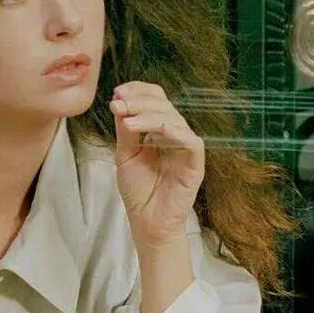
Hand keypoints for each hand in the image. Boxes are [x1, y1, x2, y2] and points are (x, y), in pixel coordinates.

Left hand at [109, 81, 204, 250]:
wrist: (147, 221)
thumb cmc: (139, 190)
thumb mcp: (125, 154)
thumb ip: (125, 130)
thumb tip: (119, 102)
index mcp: (159, 130)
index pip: (155, 99)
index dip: (139, 91)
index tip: (118, 92)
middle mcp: (175, 135)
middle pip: (164, 105)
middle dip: (139, 101)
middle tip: (119, 105)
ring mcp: (186, 148)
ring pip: (174, 119)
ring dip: (149, 115)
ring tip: (127, 122)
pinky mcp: (195, 163)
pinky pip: (190, 141)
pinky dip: (171, 132)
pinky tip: (150, 134)